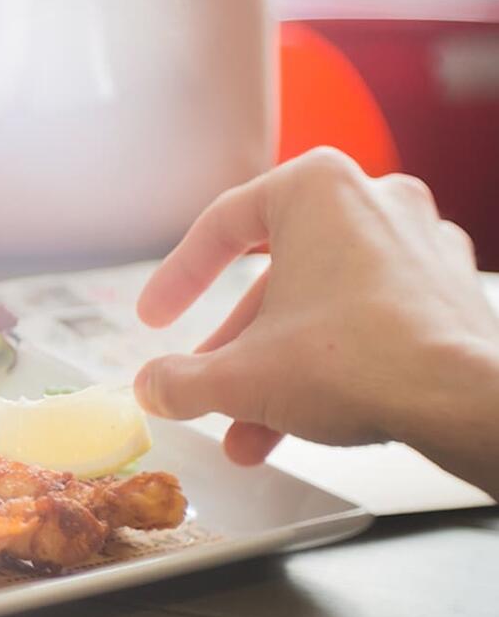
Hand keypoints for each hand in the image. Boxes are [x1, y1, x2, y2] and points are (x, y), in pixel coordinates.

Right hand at [133, 148, 498, 490]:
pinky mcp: (450, 289)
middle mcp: (373, 198)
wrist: (466, 403)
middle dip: (236, 346)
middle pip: (276, 277)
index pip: (223, 226)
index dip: (176, 279)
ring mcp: (419, 242)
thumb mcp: (238, 375)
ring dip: (279, 366)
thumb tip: (150, 388)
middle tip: (205, 383)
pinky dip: (334, 360)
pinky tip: (308, 414)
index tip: (155, 319)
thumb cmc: (357, 360)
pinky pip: (370, 319)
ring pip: (322, 305)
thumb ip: (181, 380)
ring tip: (249, 429)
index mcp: (316, 187)